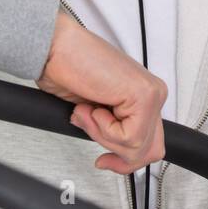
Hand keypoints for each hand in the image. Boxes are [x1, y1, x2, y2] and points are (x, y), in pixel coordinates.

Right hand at [36, 10, 166, 174]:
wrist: (54, 47)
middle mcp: (152, 94)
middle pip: (150, 150)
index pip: (151, 143)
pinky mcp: (143, 95)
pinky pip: (127, 136)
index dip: (126, 160)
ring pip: (135, 146)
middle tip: (98, 149)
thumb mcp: (95, 113)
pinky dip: (101, 128)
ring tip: (86, 111)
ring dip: (102, 135)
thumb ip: (113, 129)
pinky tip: (91, 106)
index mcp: (143, 97)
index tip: (106, 161)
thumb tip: (119, 154)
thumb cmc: (67, 69)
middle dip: (117, 155)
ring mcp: (151, 94)